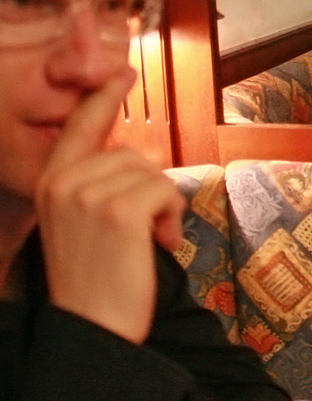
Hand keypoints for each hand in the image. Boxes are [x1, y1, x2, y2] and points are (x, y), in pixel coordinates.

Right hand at [35, 69, 185, 344]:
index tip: (121, 72)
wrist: (93, 327)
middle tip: (143, 233)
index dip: (103, 98)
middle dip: (150, 191)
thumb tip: (133, 161)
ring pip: (152, 173)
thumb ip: (96, 186)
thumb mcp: (83, 223)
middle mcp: (62, 181)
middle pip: (132, 155)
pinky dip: (172, 218)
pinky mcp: (118, 208)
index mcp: (51, 182)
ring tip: (146, 243)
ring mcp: (88, 193)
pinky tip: (157, 245)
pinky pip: (165, 190)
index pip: (80, 127)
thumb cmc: (97, 280)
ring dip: (162, 208)